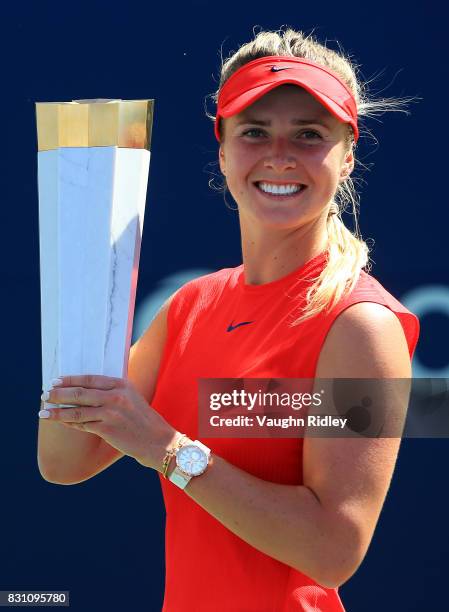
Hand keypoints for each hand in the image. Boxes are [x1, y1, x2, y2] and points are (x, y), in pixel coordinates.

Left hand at [39, 374, 179, 471]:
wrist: (158, 441)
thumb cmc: (144, 421)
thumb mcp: (132, 399)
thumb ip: (113, 392)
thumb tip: (86, 391)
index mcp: (121, 384)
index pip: (89, 379)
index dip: (70, 380)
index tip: (56, 381)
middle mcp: (116, 396)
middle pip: (80, 393)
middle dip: (59, 394)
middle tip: (45, 394)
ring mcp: (111, 412)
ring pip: (77, 411)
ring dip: (57, 412)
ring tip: (43, 412)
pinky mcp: (108, 429)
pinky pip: (82, 425)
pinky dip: (69, 424)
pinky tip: (60, 423)